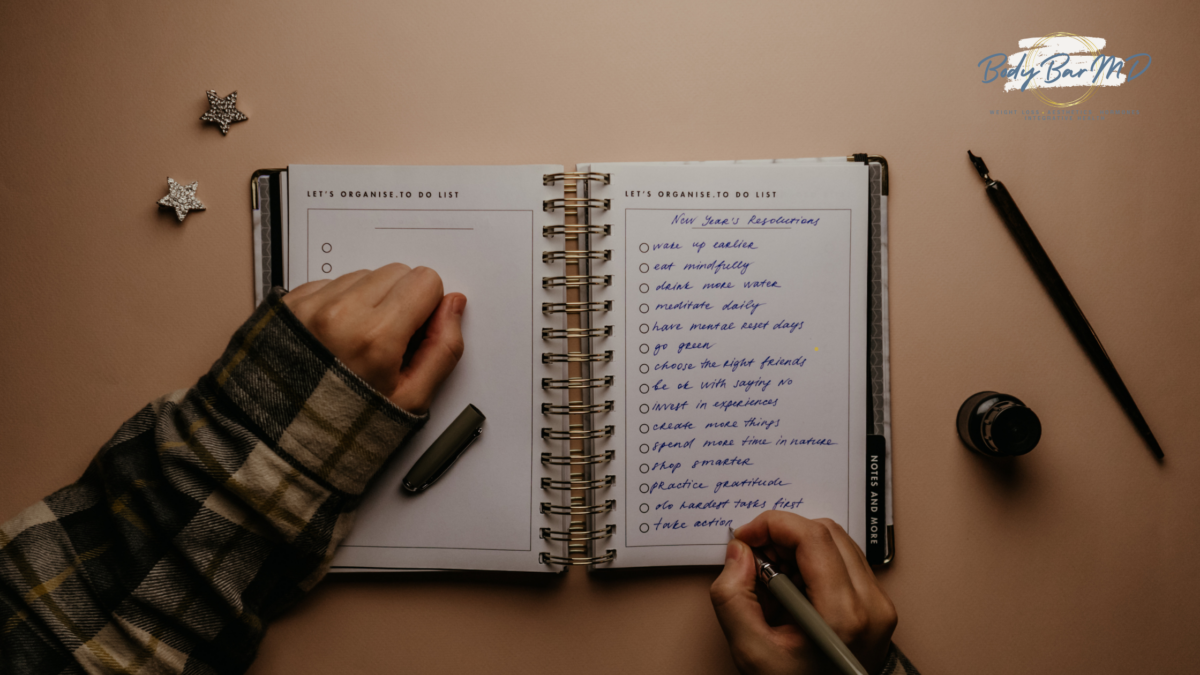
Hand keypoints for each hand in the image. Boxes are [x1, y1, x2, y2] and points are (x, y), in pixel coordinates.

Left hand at [282, 264, 465, 412]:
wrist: (284, 436)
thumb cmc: (345, 426)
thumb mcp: (411, 400)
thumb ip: (443, 348)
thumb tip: (453, 307)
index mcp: (374, 336)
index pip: (426, 281)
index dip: (429, 308)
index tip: (416, 334)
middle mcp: (339, 313)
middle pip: (397, 272)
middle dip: (402, 301)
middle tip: (389, 341)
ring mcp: (309, 305)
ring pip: (365, 275)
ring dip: (370, 300)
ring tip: (358, 342)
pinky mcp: (289, 303)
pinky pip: (331, 282)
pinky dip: (340, 303)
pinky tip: (336, 337)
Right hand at [710, 512, 896, 674]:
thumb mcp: (751, 651)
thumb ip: (733, 597)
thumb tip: (738, 552)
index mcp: (842, 616)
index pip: (812, 537)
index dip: (772, 525)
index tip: (746, 537)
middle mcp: (871, 605)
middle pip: (825, 532)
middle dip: (783, 535)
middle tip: (756, 559)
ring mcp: (879, 604)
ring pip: (837, 541)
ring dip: (797, 547)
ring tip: (774, 578)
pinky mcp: (878, 605)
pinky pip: (845, 559)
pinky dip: (813, 561)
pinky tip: (794, 587)